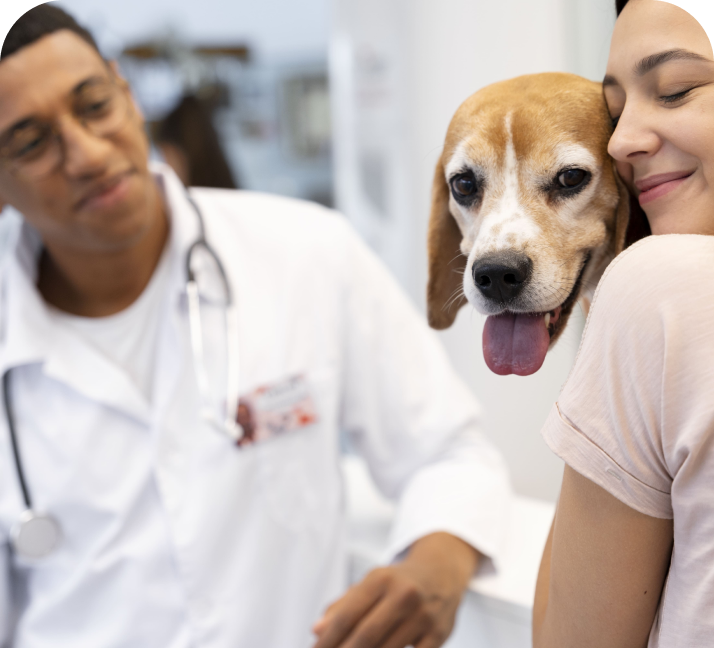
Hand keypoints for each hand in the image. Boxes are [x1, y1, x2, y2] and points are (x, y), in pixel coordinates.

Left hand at [312, 532, 478, 647]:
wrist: (441, 573)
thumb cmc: (397, 582)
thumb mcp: (370, 583)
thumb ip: (342, 605)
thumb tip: (317, 630)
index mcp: (381, 578)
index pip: (346, 615)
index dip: (328, 639)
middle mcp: (403, 594)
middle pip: (366, 635)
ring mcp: (423, 615)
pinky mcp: (439, 634)